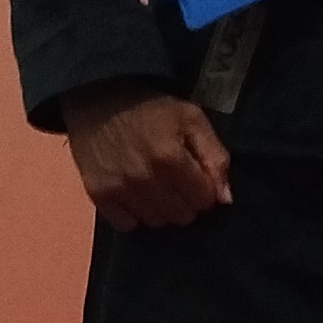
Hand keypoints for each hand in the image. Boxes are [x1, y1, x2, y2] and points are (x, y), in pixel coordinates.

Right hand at [62, 81, 234, 230]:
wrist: (97, 98)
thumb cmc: (150, 107)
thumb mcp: (192, 118)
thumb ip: (215, 157)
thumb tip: (225, 199)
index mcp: (171, 159)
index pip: (204, 200)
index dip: (204, 187)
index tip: (195, 174)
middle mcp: (145, 180)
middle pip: (182, 215)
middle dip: (185, 199)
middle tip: (175, 178)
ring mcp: (120, 190)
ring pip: (156, 221)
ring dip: (161, 208)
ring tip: (154, 184)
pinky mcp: (99, 196)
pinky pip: (126, 224)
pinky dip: (133, 214)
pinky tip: (134, 194)